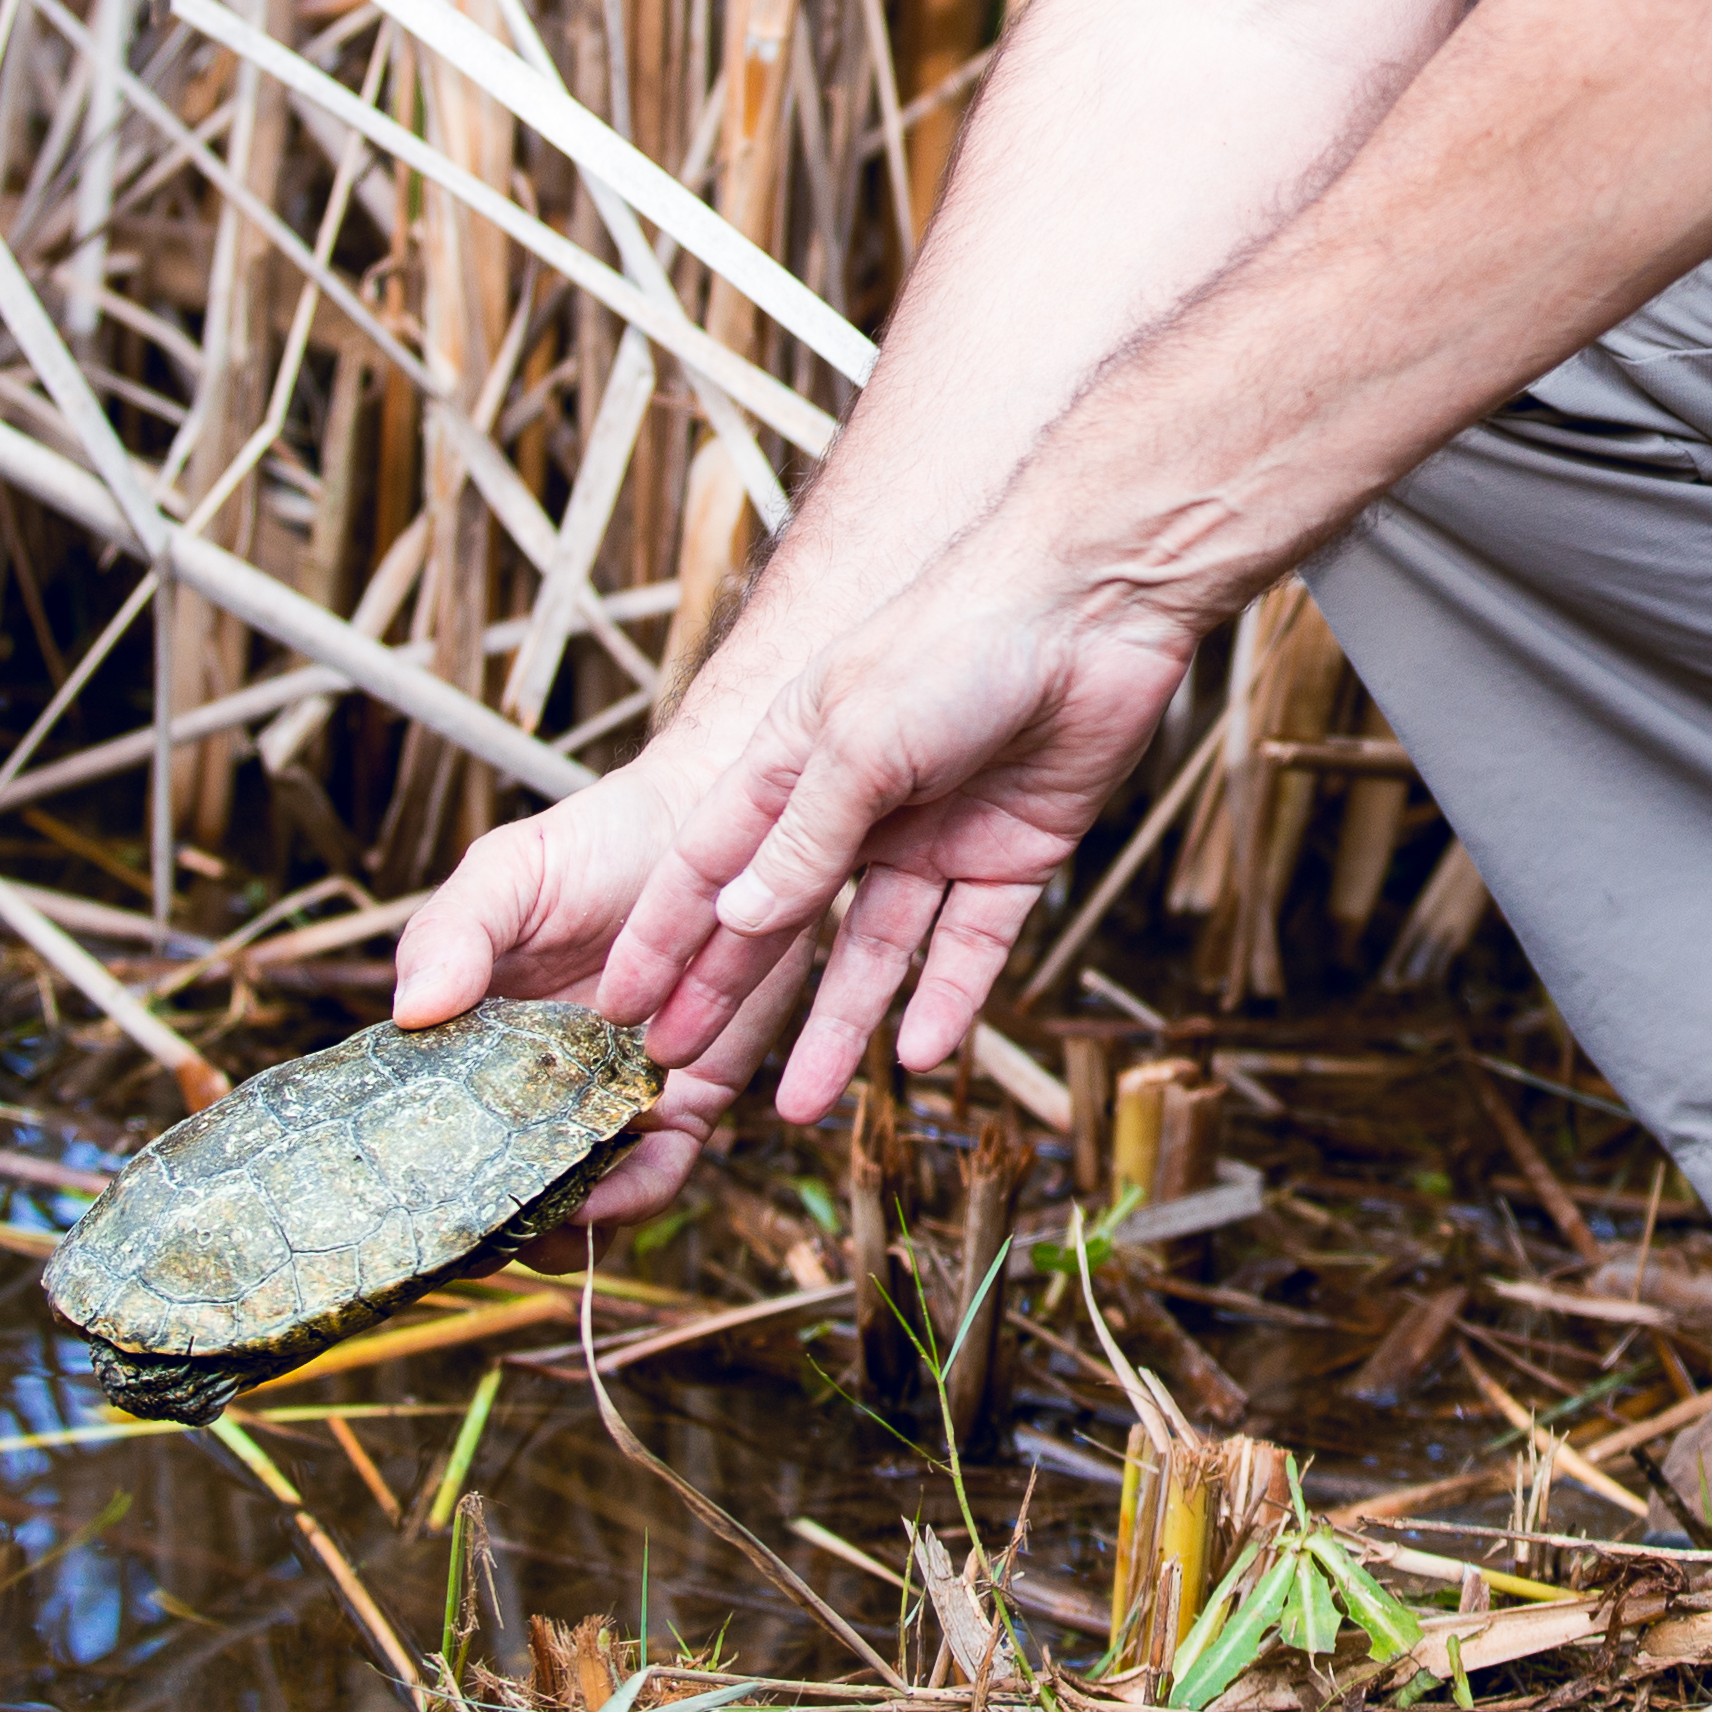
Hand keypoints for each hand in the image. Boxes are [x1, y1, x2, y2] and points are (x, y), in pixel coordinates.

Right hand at [391, 746, 816, 1222]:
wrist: (714, 816)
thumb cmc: (598, 842)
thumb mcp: (509, 873)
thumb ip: (454, 931)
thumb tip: (411, 1012)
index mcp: (478, 1042)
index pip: (429, 1126)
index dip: (407, 1176)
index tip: (391, 1208)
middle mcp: (541, 1088)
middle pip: (497, 1183)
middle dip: (478, 1225)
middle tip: (462, 1243)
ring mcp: (612, 1101)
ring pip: (575, 1197)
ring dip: (553, 1227)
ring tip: (537, 1229)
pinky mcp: (687, 1100)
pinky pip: (658, 1171)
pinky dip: (632, 1197)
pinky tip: (610, 1196)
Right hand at [594, 532, 1202, 1125]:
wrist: (1096, 605)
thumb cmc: (958, 638)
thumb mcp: (858, 742)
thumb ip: (802, 839)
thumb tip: (735, 923)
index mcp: (797, 755)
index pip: (712, 859)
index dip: (664, 932)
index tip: (614, 1005)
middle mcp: (859, 801)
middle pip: (783, 917)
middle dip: (733, 995)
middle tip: (680, 1076)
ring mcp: (935, 831)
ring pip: (875, 950)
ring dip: (839, 1025)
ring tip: (799, 1106)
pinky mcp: (1010, 852)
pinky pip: (969, 945)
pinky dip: (947, 1000)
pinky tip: (921, 1056)